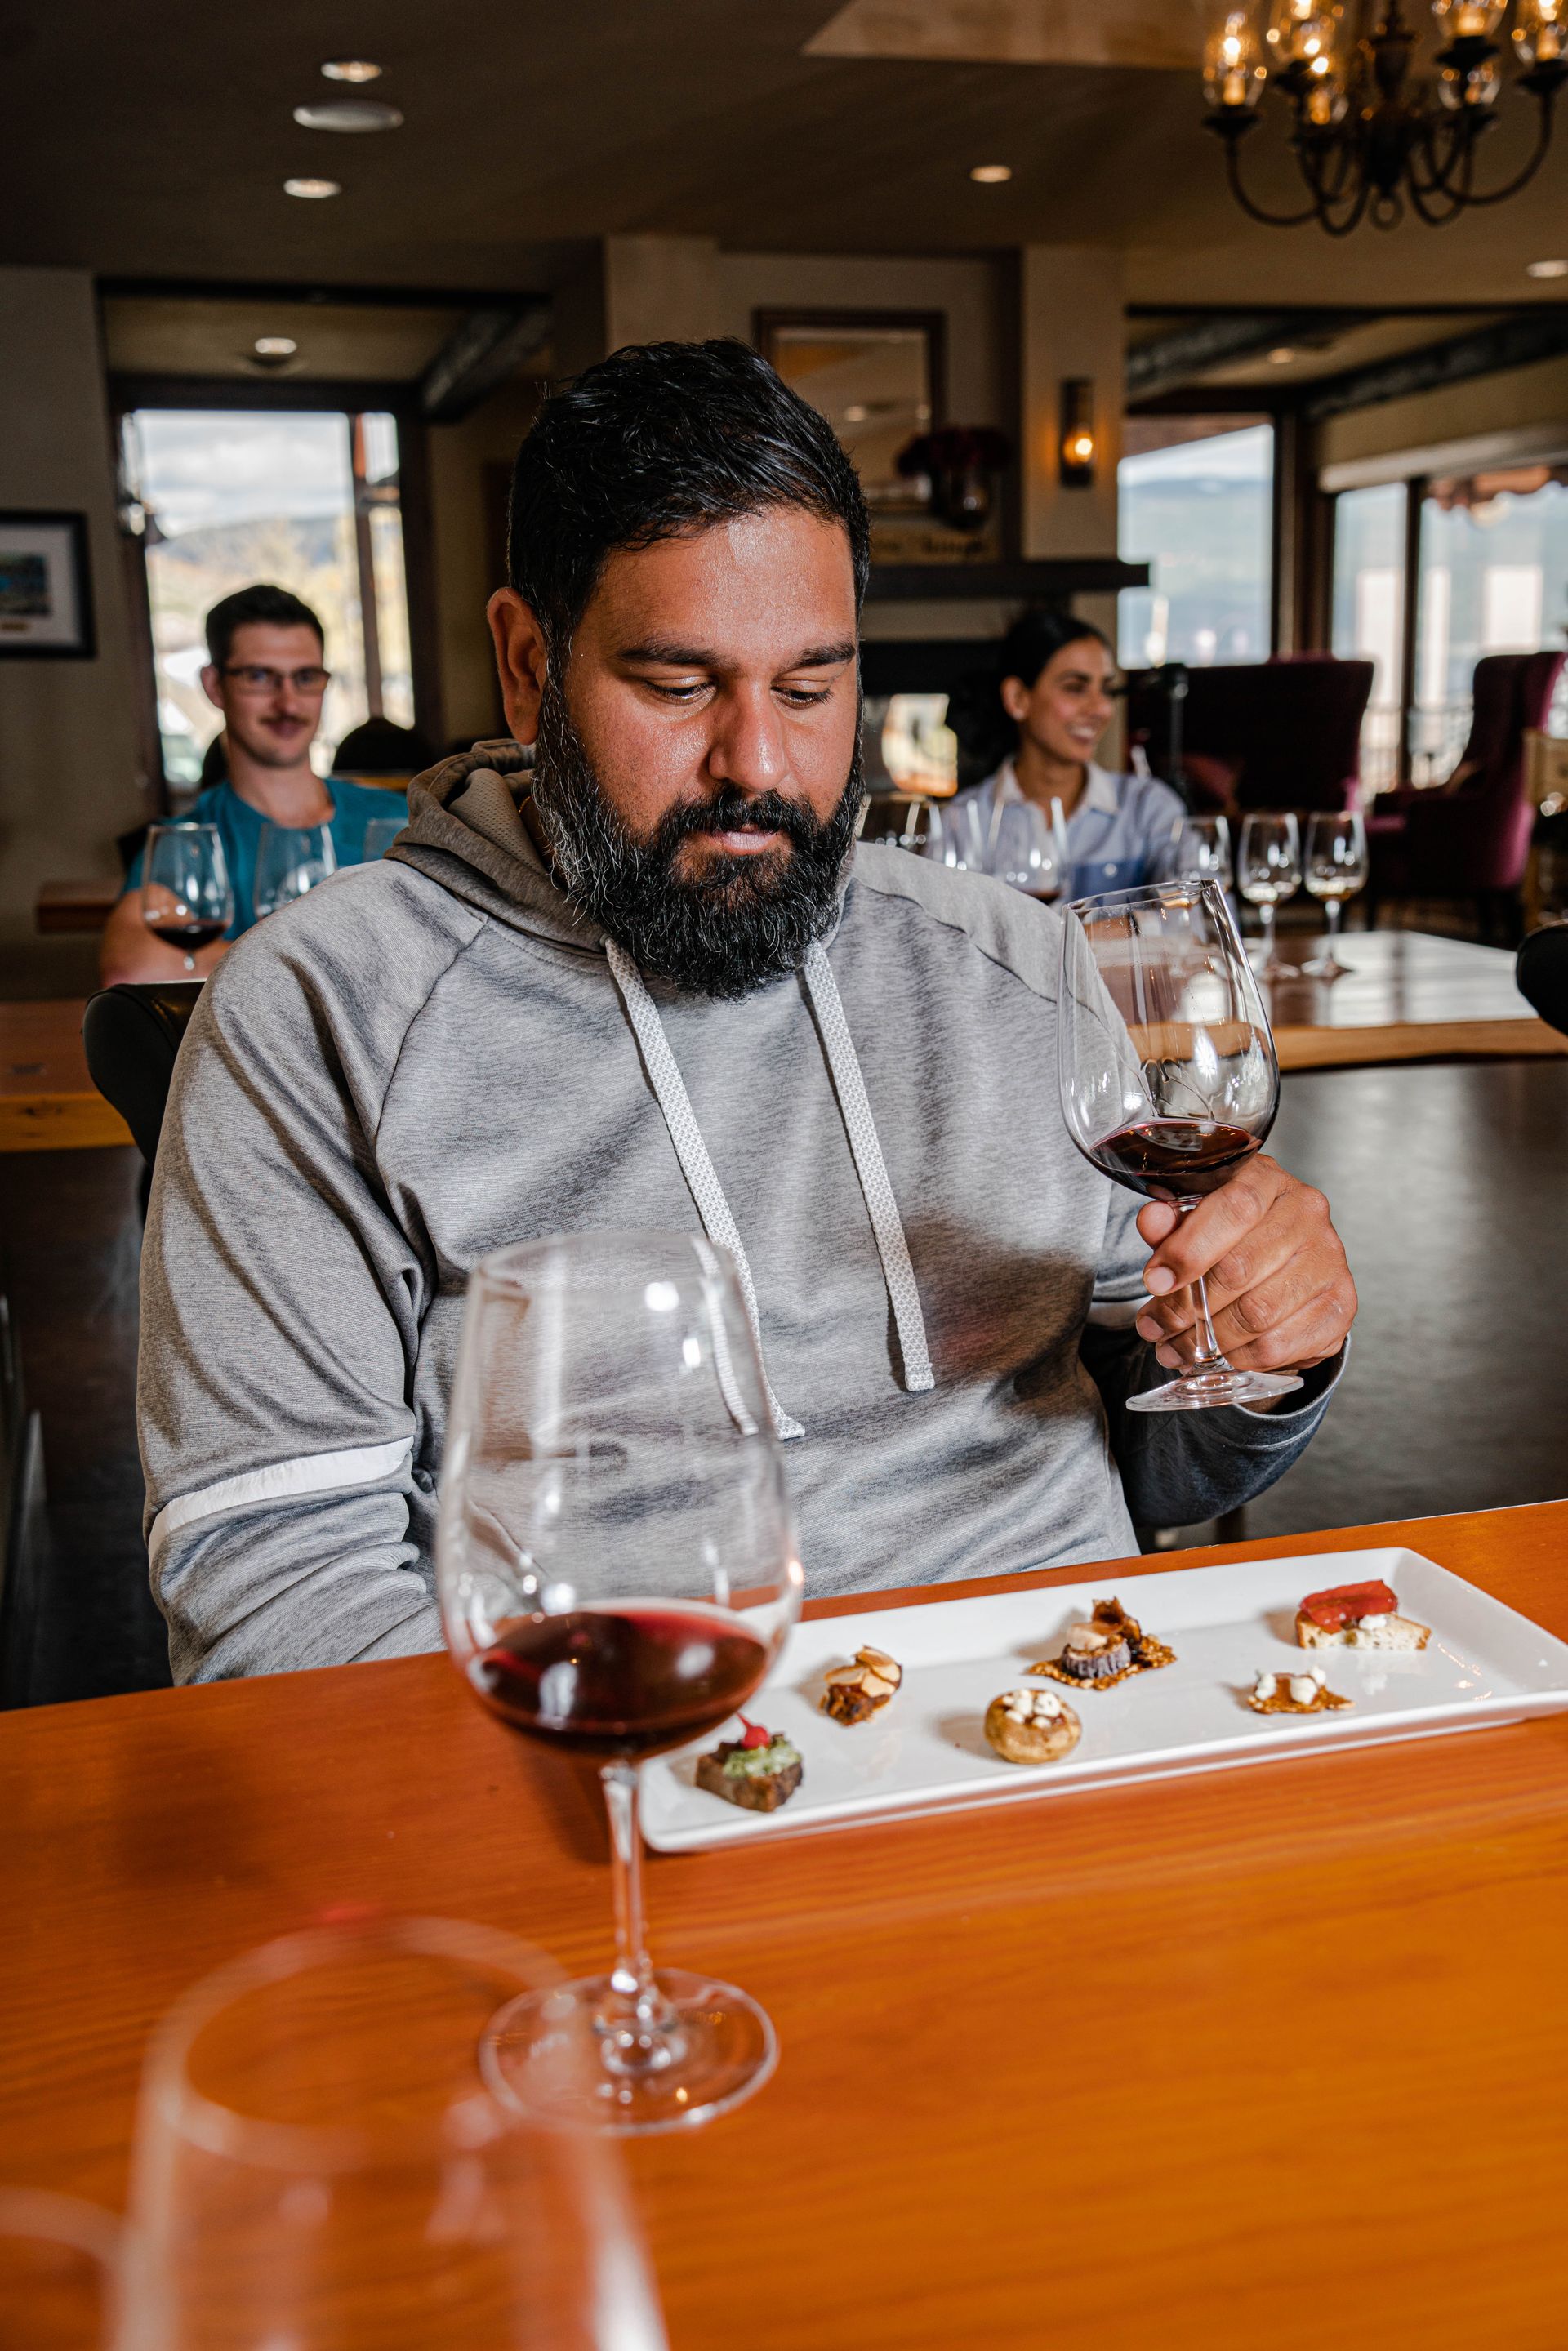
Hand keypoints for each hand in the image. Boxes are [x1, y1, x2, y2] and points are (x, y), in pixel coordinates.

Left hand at [1133, 1155, 1355, 1380]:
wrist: (1288, 1262)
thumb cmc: (1234, 1236)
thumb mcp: (1194, 1221)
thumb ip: (1171, 1223)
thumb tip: (1152, 1221)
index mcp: (1268, 1179)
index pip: (1234, 1207)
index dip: (1189, 1249)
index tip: (1156, 1281)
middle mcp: (1307, 1213)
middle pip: (1240, 1268)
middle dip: (1186, 1307)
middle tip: (1156, 1327)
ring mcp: (1330, 1259)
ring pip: (1258, 1314)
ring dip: (1208, 1340)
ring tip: (1178, 1347)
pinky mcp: (1340, 1305)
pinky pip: (1280, 1344)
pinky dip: (1241, 1357)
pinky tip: (1221, 1355)